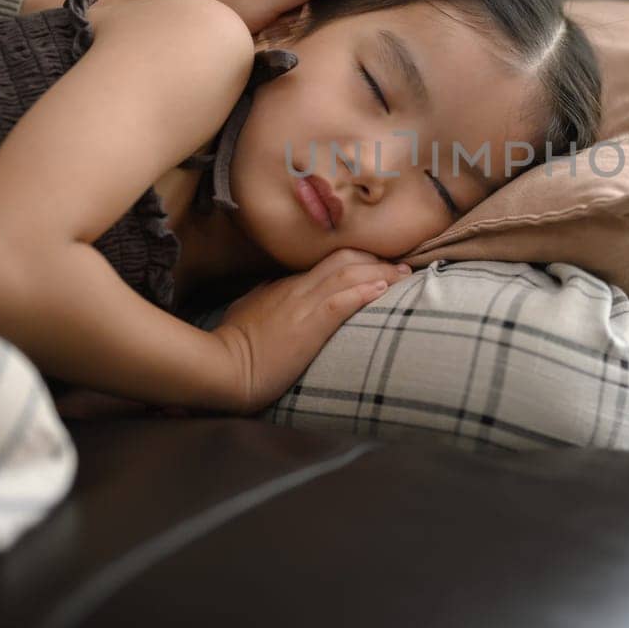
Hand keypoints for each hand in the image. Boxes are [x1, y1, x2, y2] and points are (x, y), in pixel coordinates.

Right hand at [212, 248, 412, 414]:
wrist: (224, 367)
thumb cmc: (232, 343)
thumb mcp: (247, 309)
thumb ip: (264, 295)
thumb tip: (271, 286)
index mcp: (286, 286)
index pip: (329, 262)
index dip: (359, 260)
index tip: (380, 264)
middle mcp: (298, 289)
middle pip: (345, 260)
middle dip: (378, 261)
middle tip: (403, 267)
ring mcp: (303, 305)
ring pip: (348, 275)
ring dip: (381, 273)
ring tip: (404, 275)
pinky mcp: (308, 327)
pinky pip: (340, 301)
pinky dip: (363, 292)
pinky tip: (382, 289)